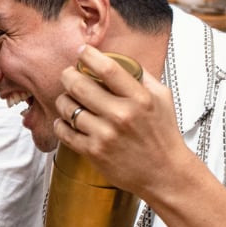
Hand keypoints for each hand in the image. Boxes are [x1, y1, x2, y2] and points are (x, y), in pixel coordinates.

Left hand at [52, 45, 189, 198]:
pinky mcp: (94, 152)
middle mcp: (122, 115)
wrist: (165, 174)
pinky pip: (65, 132)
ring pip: (68, 108)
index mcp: (140, 98)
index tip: (82, 52)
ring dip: (63, 100)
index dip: (89, 55)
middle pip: (79, 85)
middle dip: (68, 75)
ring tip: (68, 100)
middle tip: (68, 75)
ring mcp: (106, 135)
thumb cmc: (163, 136)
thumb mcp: (162, 98)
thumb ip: (142, 76)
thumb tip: (118, 58)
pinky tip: (66, 121)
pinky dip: (60, 124)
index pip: (108, 68)